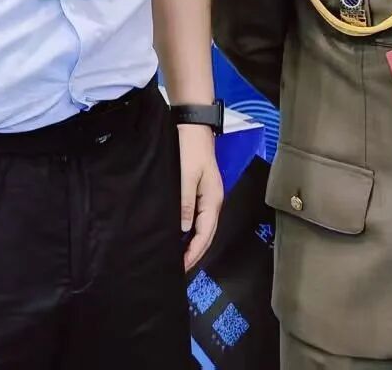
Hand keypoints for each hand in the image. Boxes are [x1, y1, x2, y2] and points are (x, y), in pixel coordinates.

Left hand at [177, 124, 224, 269]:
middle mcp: (213, 200)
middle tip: (179, 268)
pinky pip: (197, 216)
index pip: (205, 234)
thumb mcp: (186, 175)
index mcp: (213, 199)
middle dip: (195, 252)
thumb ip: (185, 203)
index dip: (194, 252)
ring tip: (179, 257)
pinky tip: (180, 234)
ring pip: (202, 226)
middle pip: (207, 233)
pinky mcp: (199, 188)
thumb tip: (183, 230)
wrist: (192, 122)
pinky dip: (190, 229)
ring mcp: (207, 194)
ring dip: (193, 242)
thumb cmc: (189, 148)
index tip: (181, 267)